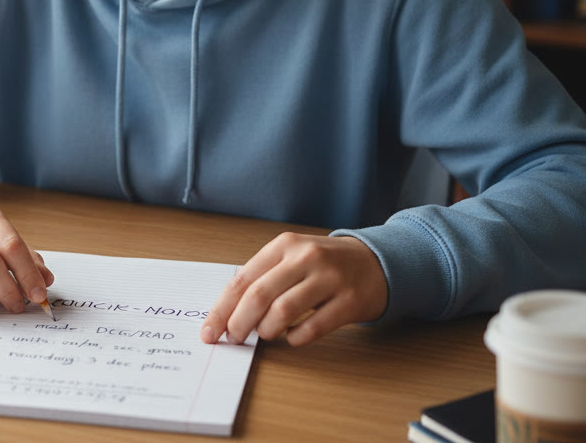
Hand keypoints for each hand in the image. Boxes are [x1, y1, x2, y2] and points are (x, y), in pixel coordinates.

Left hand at [200, 233, 386, 346]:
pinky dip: (295, 339)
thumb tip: (227, 313)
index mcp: (284, 246)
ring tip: (264, 335)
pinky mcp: (349, 301)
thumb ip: (262, 278)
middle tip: (233, 338)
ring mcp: (329, 279)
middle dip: (239, 323)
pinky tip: (291, 338)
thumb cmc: (324, 264)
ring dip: (266, 331)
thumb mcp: (291, 257)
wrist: (376, 261)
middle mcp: (305, 258)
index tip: (209, 331)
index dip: (222, 309)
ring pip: (283, 312)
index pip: (242, 280)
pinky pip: (313, 328)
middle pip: (259, 296)